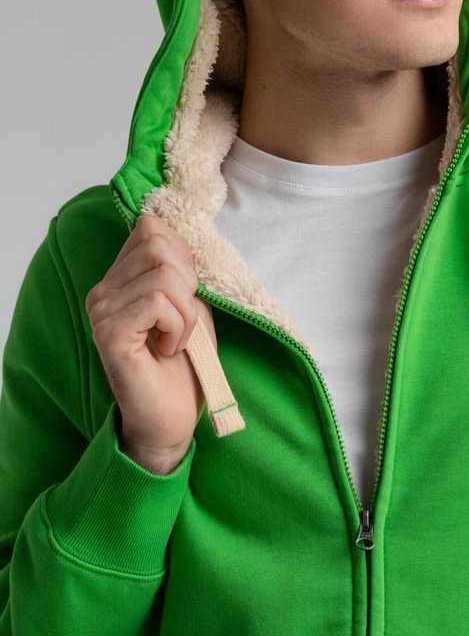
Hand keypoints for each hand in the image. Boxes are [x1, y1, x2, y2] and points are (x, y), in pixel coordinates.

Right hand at [85, 214, 215, 473]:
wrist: (172, 417)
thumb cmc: (185, 361)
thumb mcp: (192, 302)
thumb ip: (183, 268)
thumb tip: (182, 232)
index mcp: (120, 278)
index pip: (150, 227)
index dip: (183, 254)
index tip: (187, 293)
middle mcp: (103, 290)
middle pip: (159, 244)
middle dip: (188, 282)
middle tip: (181, 320)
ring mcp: (101, 310)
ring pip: (164, 274)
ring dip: (186, 312)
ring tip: (175, 339)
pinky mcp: (109, 332)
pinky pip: (159, 303)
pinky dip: (178, 327)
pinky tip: (167, 349)